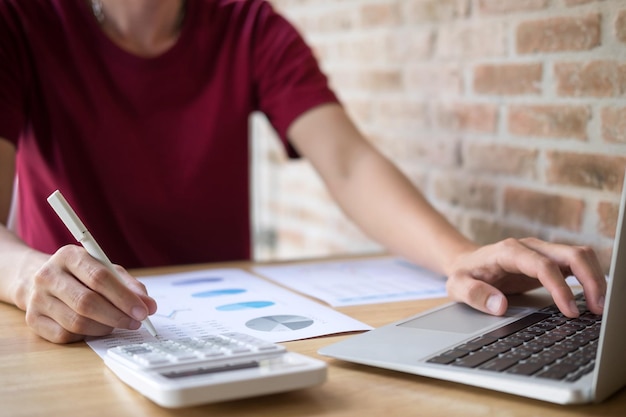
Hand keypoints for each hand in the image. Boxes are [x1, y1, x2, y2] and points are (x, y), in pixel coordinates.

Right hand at [23, 245, 156, 342]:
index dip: (124, 297)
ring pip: (77, 322)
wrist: (37, 279)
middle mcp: (48, 275)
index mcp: (69, 256)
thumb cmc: (81, 275)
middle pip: (87, 302)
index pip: (99, 278)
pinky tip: (95, 328)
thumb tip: (149, 305)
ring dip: (104, 327)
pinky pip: (64, 335)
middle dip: (117, 316)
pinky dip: (86, 335)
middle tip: (136, 322)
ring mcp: (37, 299)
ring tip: (117, 324)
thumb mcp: (106, 270)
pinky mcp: (32, 320)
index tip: (144, 311)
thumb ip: (129, 285)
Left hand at [445, 237, 605, 317]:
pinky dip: (589, 278)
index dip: (560, 288)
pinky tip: (592, 299)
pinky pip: (577, 263)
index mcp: (508, 251)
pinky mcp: (549, 260)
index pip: (543, 266)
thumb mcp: (457, 287)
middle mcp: (529, 247)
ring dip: (595, 278)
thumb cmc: (464, 275)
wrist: (466, 264)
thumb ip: (475, 295)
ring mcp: (541, 251)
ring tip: (599, 307)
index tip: (569, 311)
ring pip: (579, 255)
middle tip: (597, 309)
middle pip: (571, 254)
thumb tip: (499, 306)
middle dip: (590, 280)